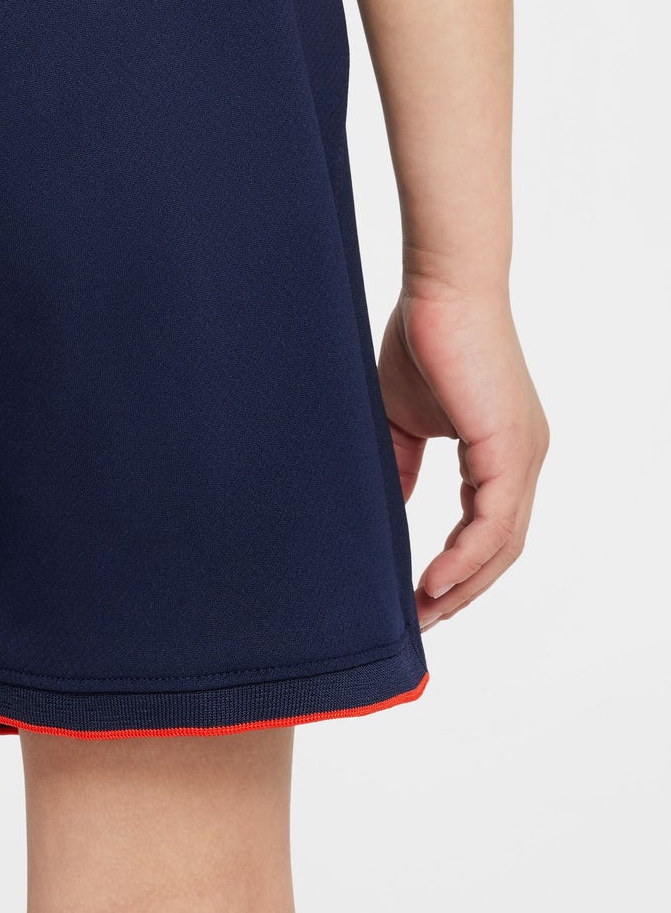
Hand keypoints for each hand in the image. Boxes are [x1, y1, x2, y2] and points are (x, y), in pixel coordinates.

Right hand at [378, 284, 548, 629]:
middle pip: (501, 550)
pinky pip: (493, 522)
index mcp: (501, 452)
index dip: (456, 570)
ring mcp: (523, 454)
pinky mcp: (509, 446)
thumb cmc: (424, 340)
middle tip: (419, 622)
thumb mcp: (403, 421)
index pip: (488, 530)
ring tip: (422, 613)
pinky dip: (463, 556)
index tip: (416, 597)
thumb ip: (402, 468)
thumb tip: (390, 508)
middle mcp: (523, 459)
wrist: (441, 291)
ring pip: (502, 545)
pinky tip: (432, 580)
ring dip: (463, 585)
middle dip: (461, 592)